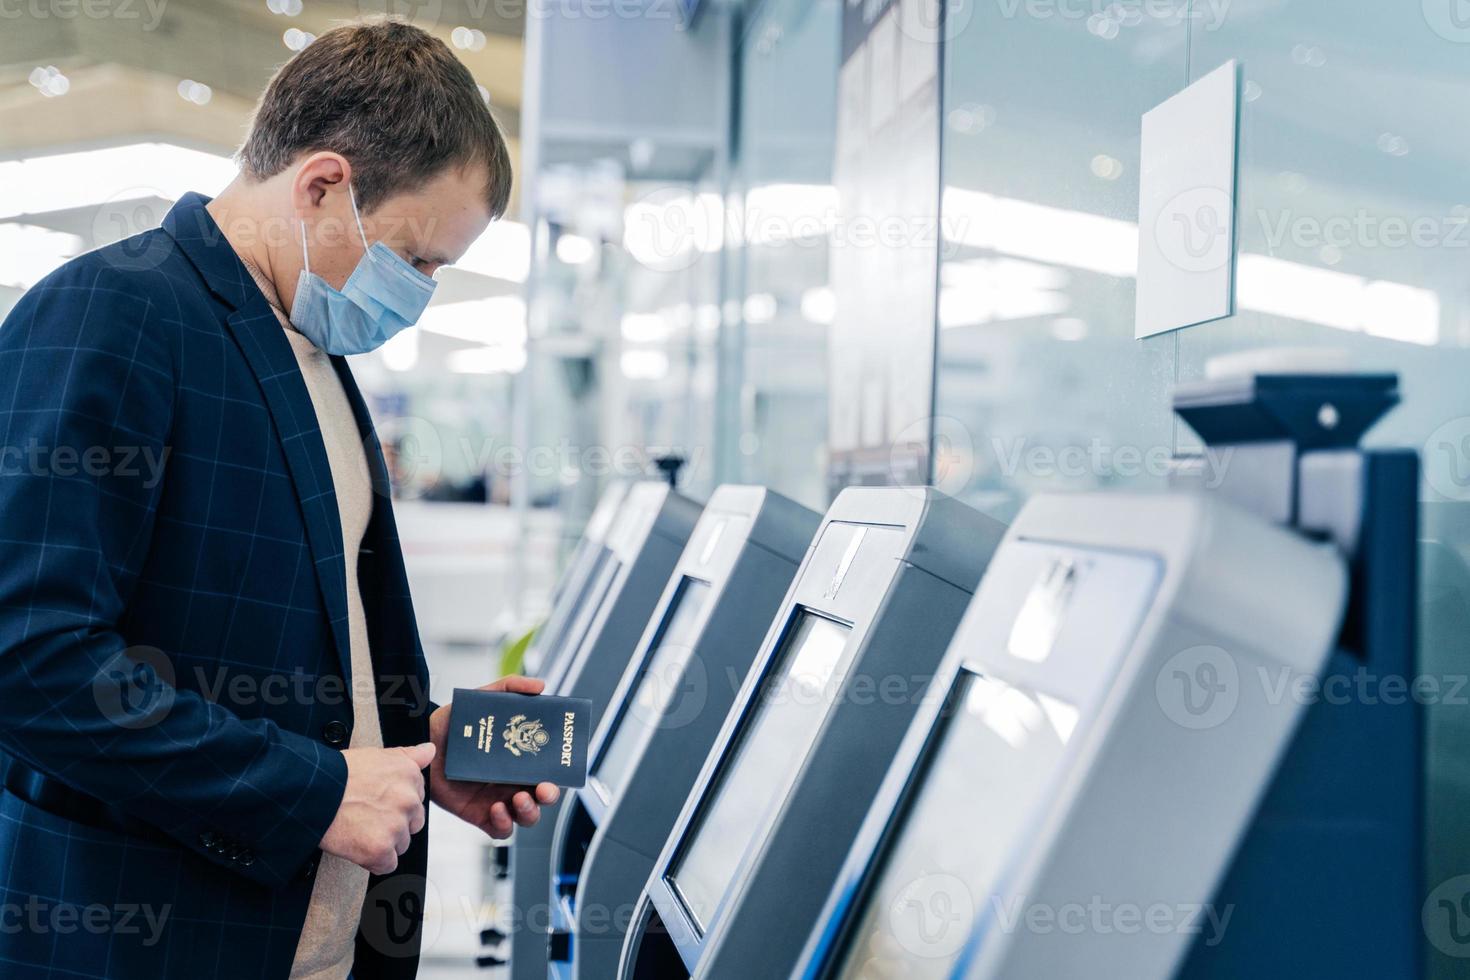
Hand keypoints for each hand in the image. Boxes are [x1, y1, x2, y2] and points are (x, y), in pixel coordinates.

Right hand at [320, 742, 432, 874]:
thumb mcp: (377, 755)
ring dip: (383, 842)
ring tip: (359, 829)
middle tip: (367, 817)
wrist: (311, 792)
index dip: (395, 803)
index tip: (379, 803)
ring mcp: (396, 826)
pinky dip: (372, 861)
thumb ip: (409, 755)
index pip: (417, 799)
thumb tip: (429, 750)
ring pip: (400, 844)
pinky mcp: (381, 849)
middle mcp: (408, 800)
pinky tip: (358, 846)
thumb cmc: (338, 774)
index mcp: (410, 775)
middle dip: (393, 824)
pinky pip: (387, 865)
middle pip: (412, 824)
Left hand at [428, 675, 559, 837]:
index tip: (558, 769)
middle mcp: (511, 781)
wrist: (421, 741)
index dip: (558, 773)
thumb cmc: (453, 723)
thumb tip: (540, 686)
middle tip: (543, 787)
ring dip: (530, 811)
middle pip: (542, 797)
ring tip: (518, 798)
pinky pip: (500, 829)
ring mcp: (497, 799)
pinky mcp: (479, 814)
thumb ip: (510, 687)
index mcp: (519, 759)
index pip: (548, 770)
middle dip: (549, 796)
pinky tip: (498, 809)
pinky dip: (504, 823)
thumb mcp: (483, 698)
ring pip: (527, 816)